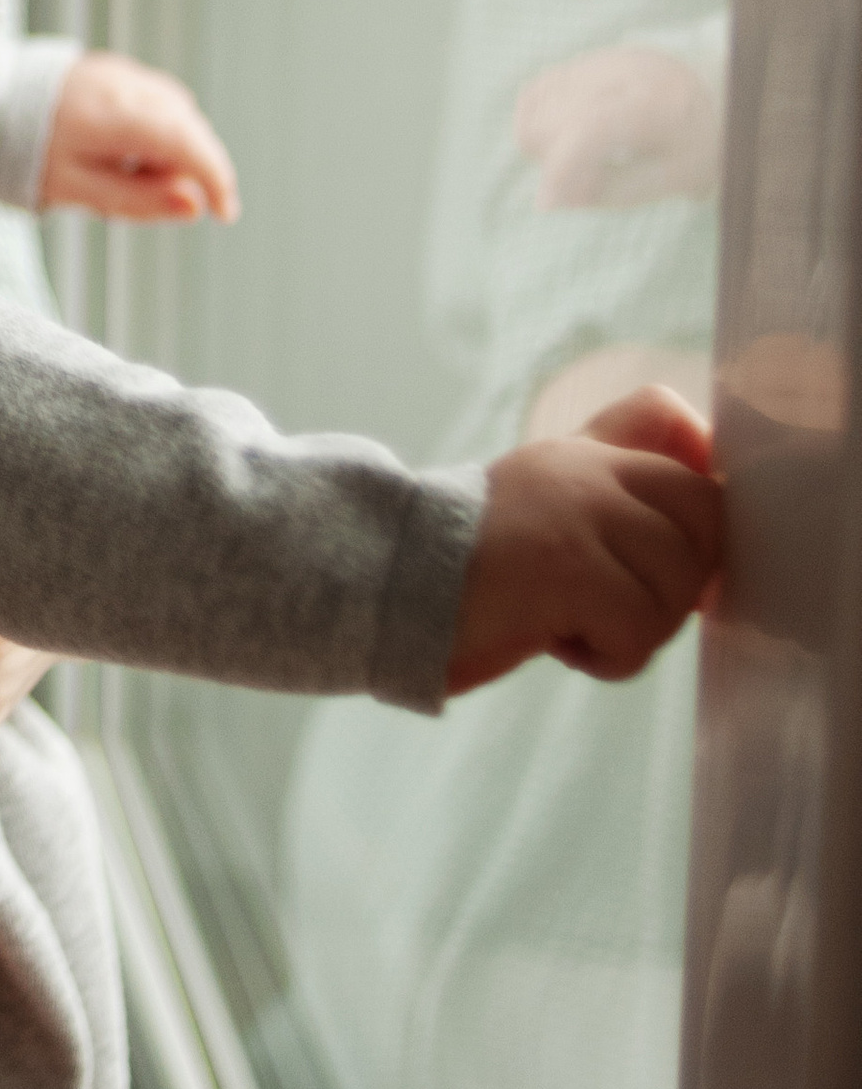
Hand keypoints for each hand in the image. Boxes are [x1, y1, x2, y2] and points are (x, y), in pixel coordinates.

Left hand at [38, 51, 239, 223]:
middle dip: (203, 166)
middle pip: (187, 124)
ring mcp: (121, 72)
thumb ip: (135, 200)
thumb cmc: (25, 151)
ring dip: (185, 145)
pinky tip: (142, 154)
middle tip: (204, 207)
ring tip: (152, 181)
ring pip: (177, 110)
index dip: (214, 176)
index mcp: (112, 114)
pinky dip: (166, 127)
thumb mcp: (76, 189)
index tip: (225, 213)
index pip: (184, 140)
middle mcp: (123, 84)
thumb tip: (194, 207)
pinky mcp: (115, 70)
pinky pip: (157, 99)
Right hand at [446, 387, 723, 692]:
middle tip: (611, 604)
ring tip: (571, 621)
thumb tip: (700, 468)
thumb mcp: (540, 501)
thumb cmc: (468, 568)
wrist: (382, 587)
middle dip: (676, 584)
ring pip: (679, 585)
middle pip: (705, 520)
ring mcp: (578, 513)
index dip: (699, 505)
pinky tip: (555, 640)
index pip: (684, 431)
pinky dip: (607, 657)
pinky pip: (638, 630)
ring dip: (635, 628)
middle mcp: (586, 470)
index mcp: (582, 451)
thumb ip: (610, 480)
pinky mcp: (568, 568)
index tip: (669, 552)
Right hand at [514, 46, 721, 208]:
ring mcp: (602, 60)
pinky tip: (564, 135)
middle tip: (584, 180)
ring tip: (578, 157)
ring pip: (537, 102)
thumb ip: (611, 192)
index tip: (552, 201)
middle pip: (553, 118)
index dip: (561, 169)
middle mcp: (624, 73)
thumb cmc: (704, 141)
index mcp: (656, 105)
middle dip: (553, 160)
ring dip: (543, 139)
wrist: (723, 90)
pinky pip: (538, 88)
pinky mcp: (588, 59)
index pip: (588, 129)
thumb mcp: (675, 179)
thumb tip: (549, 201)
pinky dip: (539, 117)